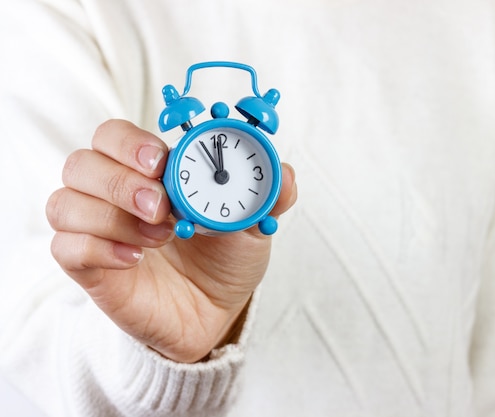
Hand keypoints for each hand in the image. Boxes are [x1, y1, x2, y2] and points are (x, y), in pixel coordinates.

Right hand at [46, 119, 296, 362]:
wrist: (214, 311)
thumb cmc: (226, 259)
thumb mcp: (253, 225)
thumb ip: (267, 195)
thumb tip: (284, 171)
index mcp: (151, 172)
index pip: (114, 136)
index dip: (131, 143)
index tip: (162, 161)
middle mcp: (116, 194)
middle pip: (81, 163)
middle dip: (119, 180)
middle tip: (160, 204)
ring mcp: (99, 230)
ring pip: (64, 202)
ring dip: (111, 216)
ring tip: (160, 235)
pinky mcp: (88, 267)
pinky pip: (66, 248)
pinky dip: (99, 248)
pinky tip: (136, 259)